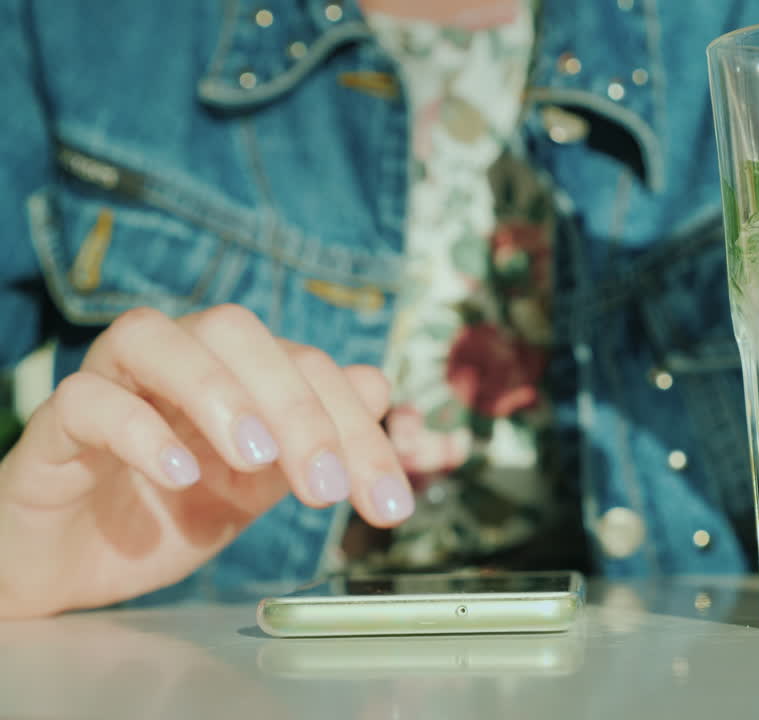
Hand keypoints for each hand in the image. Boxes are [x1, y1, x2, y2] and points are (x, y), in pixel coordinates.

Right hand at [0, 305, 413, 616]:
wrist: (70, 569)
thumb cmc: (164, 516)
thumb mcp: (257, 489)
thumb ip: (312, 444)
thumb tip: (379, 384)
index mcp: (231, 371)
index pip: (306, 366)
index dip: (358, 428)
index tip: (389, 503)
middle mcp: (172, 360)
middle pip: (237, 333)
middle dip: (298, 407)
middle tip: (327, 488)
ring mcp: (109, 383)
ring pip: (154, 337)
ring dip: (217, 392)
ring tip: (258, 459)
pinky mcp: (55, 425)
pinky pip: (87, 400)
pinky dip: (138, 431)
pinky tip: (178, 475)